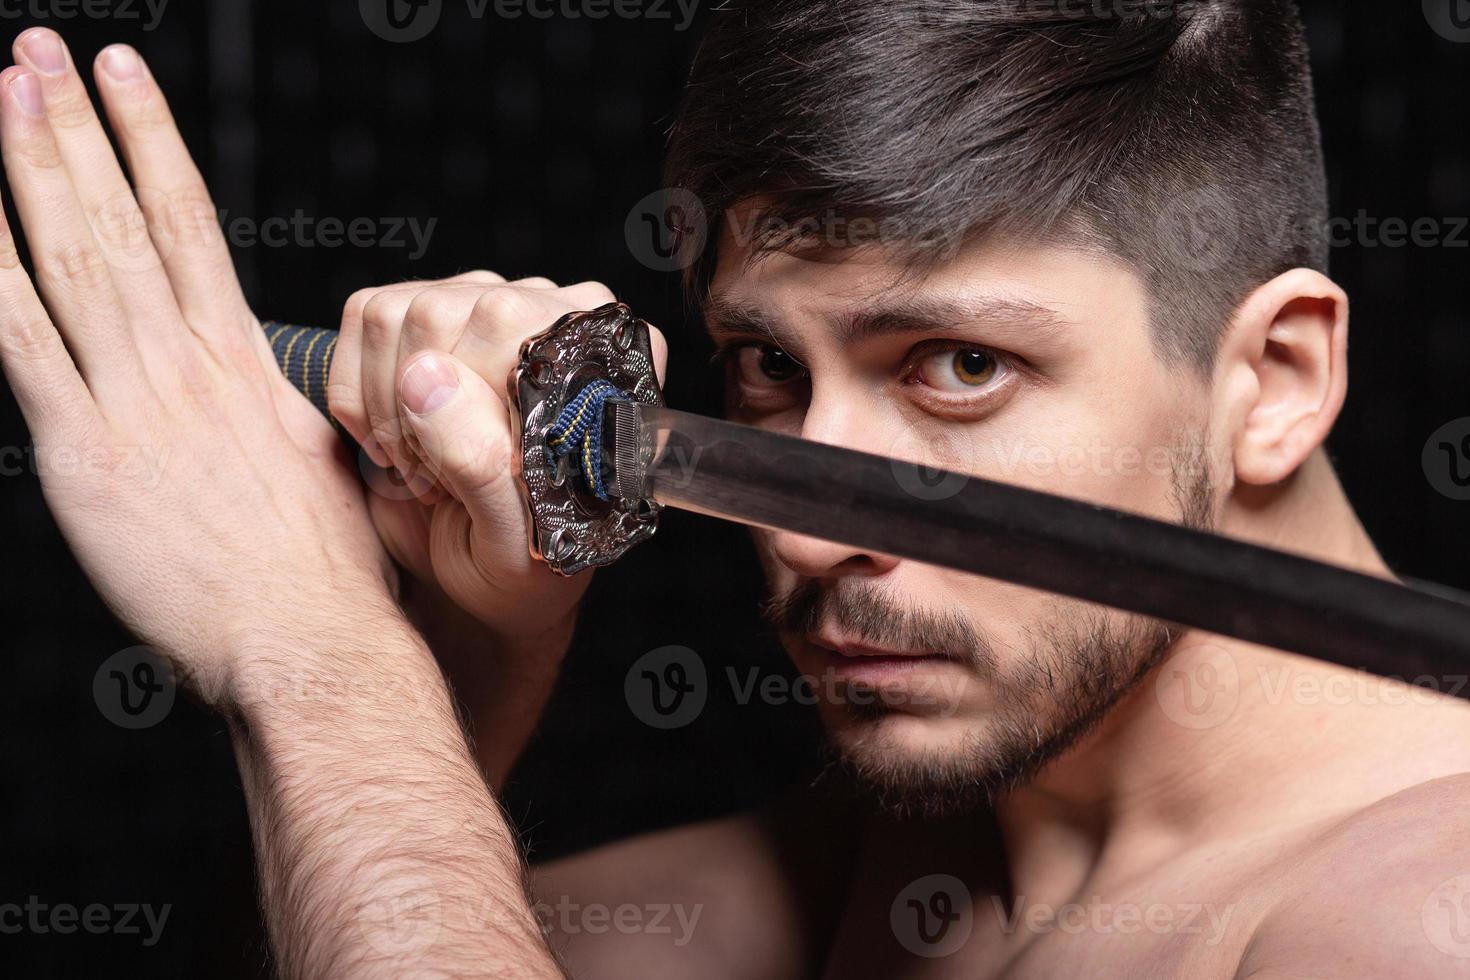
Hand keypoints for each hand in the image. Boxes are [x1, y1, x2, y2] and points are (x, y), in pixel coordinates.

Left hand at [0, 31, 396, 702]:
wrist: (313, 640)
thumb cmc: (326, 571)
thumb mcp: (323, 463)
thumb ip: (273, 409)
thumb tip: (259, 385)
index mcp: (246, 362)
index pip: (192, 221)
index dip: (152, 139)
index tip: (123, 75)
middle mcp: (191, 365)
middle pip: (125, 220)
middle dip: (75, 126)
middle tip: (38, 52)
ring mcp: (137, 404)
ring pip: (75, 261)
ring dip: (33, 170)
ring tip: (4, 92)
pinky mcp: (87, 456)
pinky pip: (26, 346)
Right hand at [326, 275, 667, 643]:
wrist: (491, 574)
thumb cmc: (523, 562)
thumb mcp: (510, 537)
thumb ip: (478, 460)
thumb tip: (425, 375)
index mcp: (600, 361)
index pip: (508, 329)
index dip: (467, 405)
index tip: (467, 476)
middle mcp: (550, 314)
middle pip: (441, 313)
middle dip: (417, 413)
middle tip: (439, 480)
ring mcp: (486, 301)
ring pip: (394, 314)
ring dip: (386, 409)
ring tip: (424, 466)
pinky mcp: (426, 312)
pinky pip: (365, 317)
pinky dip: (359, 395)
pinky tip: (396, 440)